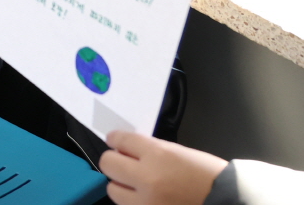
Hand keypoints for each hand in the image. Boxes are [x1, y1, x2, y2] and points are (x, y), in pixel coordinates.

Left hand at [99, 131, 226, 204]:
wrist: (229, 203)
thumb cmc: (209, 177)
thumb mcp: (179, 153)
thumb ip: (151, 150)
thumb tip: (127, 149)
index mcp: (158, 155)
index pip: (120, 140)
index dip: (116, 139)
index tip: (115, 142)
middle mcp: (148, 178)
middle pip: (108, 163)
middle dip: (115, 161)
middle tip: (124, 163)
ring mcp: (146, 202)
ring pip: (112, 189)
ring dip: (122, 185)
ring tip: (137, 186)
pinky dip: (133, 202)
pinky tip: (146, 198)